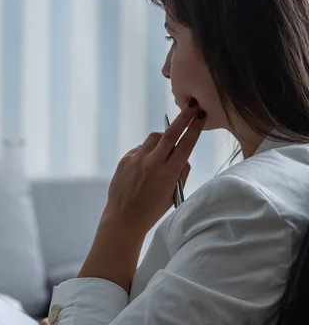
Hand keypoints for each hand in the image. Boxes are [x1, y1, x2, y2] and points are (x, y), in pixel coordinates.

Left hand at [79, 102, 204, 290]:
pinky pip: (140, 148)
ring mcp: (137, 159)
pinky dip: (146, 152)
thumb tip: (183, 155)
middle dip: (183, 118)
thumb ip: (181, 173)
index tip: (201, 116)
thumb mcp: (173, 194)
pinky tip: (145, 166)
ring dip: (162, 138)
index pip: (185, 145)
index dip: (195, 129)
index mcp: (168, 173)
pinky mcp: (125, 160)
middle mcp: (152, 163)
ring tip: (164, 150)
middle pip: (170, 133)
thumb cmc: (152, 209)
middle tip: (192, 106)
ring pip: (154, 138)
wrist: (124, 218)